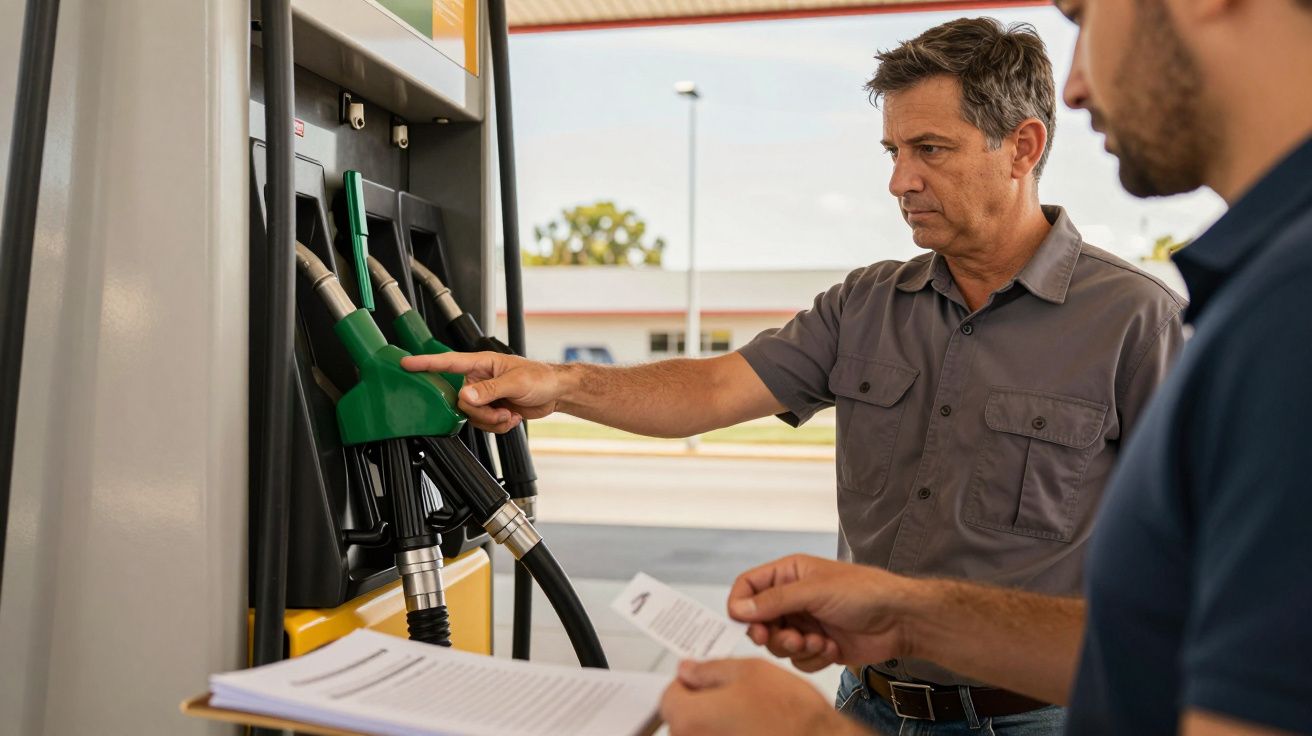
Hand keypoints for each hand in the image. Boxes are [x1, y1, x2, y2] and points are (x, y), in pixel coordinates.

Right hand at [400, 351, 563, 432]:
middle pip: (461, 401)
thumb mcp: (515, 382)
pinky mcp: (490, 409)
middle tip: (501, 410)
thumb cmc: (540, 377)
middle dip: (481, 412)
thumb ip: (489, 390)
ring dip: (492, 420)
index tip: (406, 363)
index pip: (448, 362)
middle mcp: (478, 379)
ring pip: (471, 416)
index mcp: (481, 363)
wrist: (555, 393)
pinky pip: (483, 424)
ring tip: (509, 413)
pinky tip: (511, 417)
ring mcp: (483, 395)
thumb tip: (465, 396)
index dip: (425, 363)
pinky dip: (498, 425)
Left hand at [660, 659, 864, 735]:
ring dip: (717, 726)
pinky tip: (754, 732)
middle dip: (702, 706)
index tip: (705, 681)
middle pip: (683, 721)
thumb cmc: (791, 714)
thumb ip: (709, 670)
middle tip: (734, 699)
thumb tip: (688, 671)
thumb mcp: (749, 671)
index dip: (688, 684)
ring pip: (703, 735)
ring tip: (750, 718)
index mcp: (689, 718)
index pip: (669, 697)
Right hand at [727, 554, 928, 672]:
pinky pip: (798, 661)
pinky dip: (813, 658)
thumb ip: (774, 600)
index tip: (743, 623)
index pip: (748, 587)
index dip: (740, 605)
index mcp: (789, 574)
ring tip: (817, 641)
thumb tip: (739, 608)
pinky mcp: (818, 647)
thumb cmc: (864, 592)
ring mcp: (805, 623)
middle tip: (786, 638)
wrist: (900, 620)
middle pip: (758, 621)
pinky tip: (832, 647)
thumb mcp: (814, 590)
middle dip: (771, 634)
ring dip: (796, 647)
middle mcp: (793, 598)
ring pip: (777, 645)